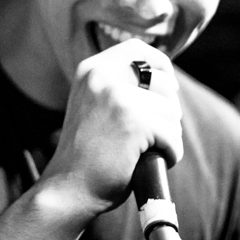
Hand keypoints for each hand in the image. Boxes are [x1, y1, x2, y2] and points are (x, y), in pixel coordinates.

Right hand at [45, 38, 182, 216]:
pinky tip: (151, 162)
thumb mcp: (95, 107)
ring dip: (168, 137)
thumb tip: (165, 81)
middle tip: (156, 134)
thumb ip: (118, 88)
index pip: (138, 50)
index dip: (160, 66)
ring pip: (171, 113)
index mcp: (92, 70)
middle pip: (163, 83)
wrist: (67, 189)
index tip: (168, 88)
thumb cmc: (86, 155)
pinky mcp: (133, 122)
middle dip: (169, 111)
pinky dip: (171, 154)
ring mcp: (117, 97)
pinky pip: (172, 136)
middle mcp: (102, 77)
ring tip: (145, 152)